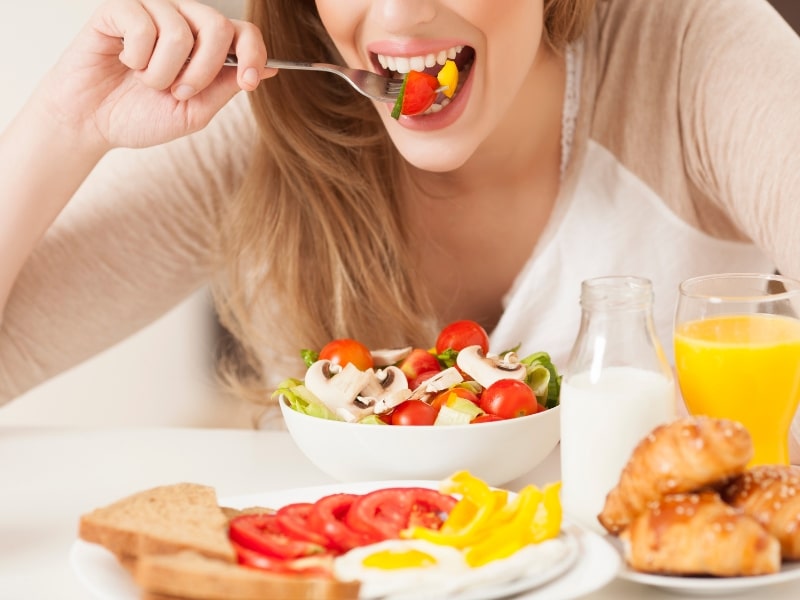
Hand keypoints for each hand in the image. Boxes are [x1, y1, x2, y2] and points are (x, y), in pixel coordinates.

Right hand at [36, 0, 270, 151]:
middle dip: (203, 70)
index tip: (249, 82)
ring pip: (179, 30)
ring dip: (163, 71)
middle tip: (179, 92)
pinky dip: (136, 56)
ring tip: (146, 81)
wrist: (92, 123)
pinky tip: (125, 61)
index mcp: (206, 45)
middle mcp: (183, 21)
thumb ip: (226, 87)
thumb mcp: (194, 112)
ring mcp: (152, 10)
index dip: (254, 54)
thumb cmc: (141, 116)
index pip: (244, 32)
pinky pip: (142, 23)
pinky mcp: (118, 8)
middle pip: (217, 26)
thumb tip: (271, 69)